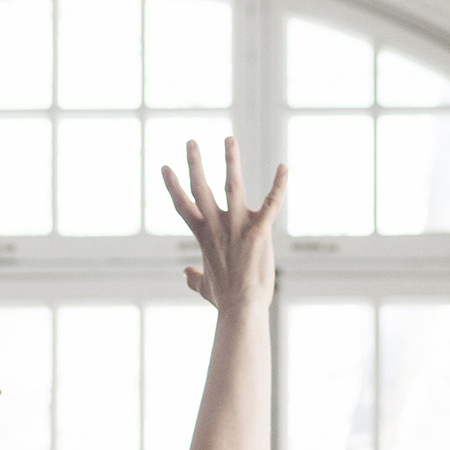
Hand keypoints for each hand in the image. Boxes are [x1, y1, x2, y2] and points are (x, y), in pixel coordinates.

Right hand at [162, 137, 286, 313]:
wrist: (241, 310)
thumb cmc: (225, 301)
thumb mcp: (205, 288)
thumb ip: (194, 278)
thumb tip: (186, 274)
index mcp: (203, 237)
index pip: (183, 206)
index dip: (173, 186)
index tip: (165, 168)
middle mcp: (216, 227)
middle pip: (201, 189)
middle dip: (195, 164)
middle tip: (191, 142)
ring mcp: (237, 227)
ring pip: (232, 185)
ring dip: (230, 161)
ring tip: (228, 139)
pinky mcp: (259, 232)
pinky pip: (271, 202)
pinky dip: (279, 184)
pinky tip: (284, 167)